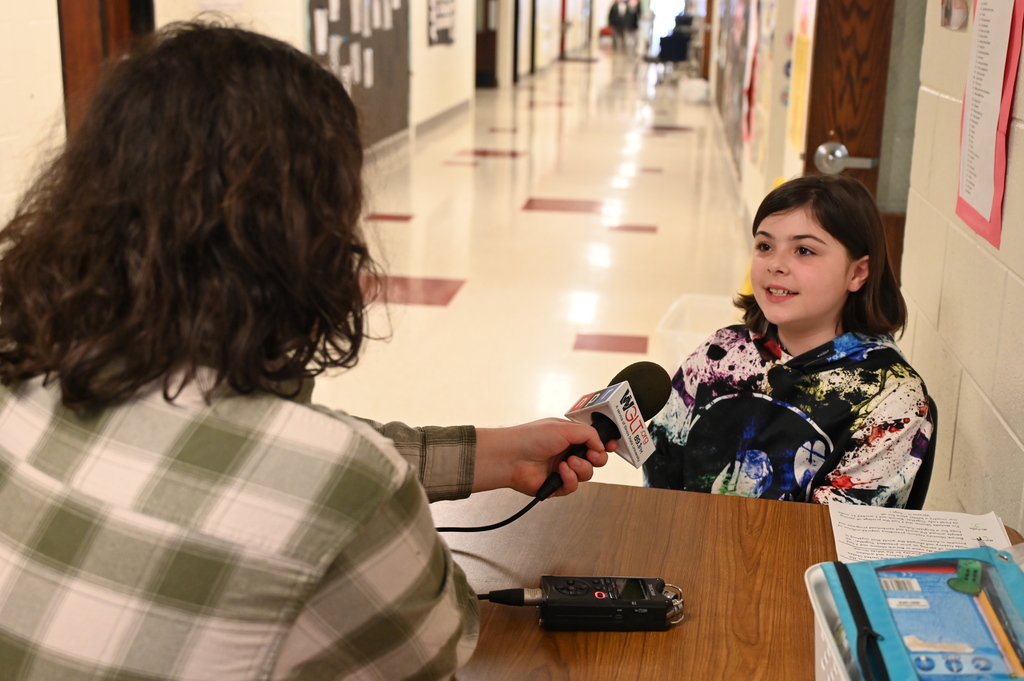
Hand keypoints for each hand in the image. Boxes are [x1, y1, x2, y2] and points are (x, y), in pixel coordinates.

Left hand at [473, 418, 613, 496]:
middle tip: (591, 454)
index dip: (605, 444)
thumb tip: (601, 445)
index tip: (612, 445)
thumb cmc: (531, 437)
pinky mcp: (557, 485)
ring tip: (567, 462)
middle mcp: (567, 452)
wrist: (512, 457)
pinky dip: (569, 478)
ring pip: (587, 474)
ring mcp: (563, 469)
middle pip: (596, 459)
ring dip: (581, 468)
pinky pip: (574, 486)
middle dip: (597, 457)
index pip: (594, 441)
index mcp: (570, 436)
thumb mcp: (565, 428)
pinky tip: (560, 471)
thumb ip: (589, 434)